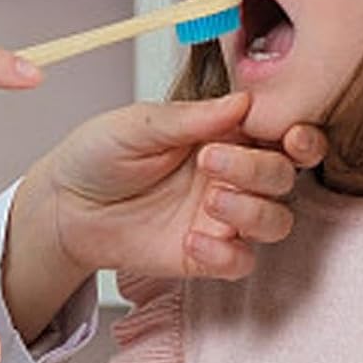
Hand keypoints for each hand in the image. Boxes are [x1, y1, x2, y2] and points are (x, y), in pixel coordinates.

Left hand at [2, 92, 324, 341]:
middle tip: (210, 161)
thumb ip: (190, 118)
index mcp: (220, 135)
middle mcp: (231, 176)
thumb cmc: (97, 154)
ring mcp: (221, 217)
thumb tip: (244, 101)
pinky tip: (193, 242)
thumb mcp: (136, 126)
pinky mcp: (207, 255)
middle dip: (259, 170)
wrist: (64, 204)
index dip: (297, 135)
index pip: (279, 133)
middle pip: (282, 177)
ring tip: (211, 202)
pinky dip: (227, 254)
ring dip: (253, 212)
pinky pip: (242, 262)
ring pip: (276, 221)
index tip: (287, 134)